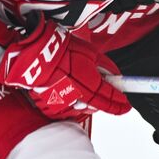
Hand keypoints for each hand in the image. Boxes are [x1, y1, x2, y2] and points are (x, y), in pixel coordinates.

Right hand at [0, 19, 130, 119]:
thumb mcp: (89, 52)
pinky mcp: (49, 107)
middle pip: (98, 106)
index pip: (109, 97)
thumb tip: (116, 75)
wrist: (32, 53)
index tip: (126, 105)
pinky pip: (66, 110)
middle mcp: (76, 95)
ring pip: (82, 109)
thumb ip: (105, 67)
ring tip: (83, 87)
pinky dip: (71, 104)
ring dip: (88, 103)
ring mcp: (62, 103)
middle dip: (108, 104)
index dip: (119, 103)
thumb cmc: (59, 49)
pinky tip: (69, 92)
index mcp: (88, 81)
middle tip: (114, 101)